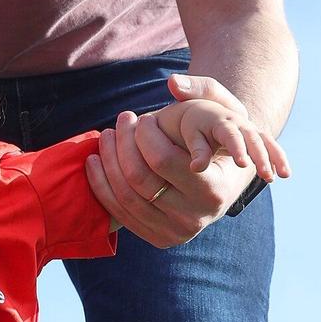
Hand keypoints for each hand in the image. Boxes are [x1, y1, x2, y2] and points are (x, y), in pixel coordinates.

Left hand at [86, 74, 286, 247]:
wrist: (225, 176)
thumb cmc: (220, 136)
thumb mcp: (224, 107)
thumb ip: (204, 88)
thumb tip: (172, 82)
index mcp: (213, 189)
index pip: (162, 160)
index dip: (144, 135)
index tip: (143, 118)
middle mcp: (195, 218)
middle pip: (139, 179)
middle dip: (122, 144)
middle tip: (121, 120)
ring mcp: (175, 233)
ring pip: (124, 197)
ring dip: (107, 162)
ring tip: (106, 136)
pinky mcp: (159, 239)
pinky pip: (120, 213)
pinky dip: (102, 186)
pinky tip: (95, 160)